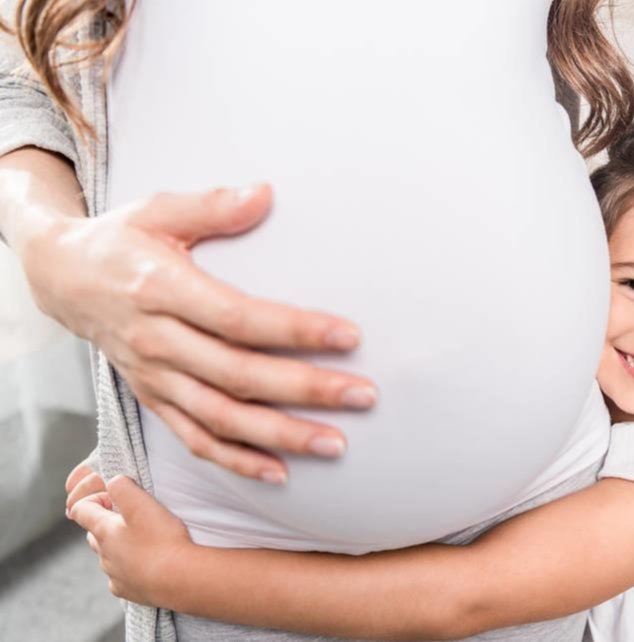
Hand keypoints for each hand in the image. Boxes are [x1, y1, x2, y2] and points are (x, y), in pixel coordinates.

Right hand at [22, 183, 375, 481]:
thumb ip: (213, 206)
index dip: (294, 330)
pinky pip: (195, 438)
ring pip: (222, 418)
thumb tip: (266, 194)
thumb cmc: (121, 240)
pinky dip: (236, 461)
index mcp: (163, 290)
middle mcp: (158, 341)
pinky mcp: (153, 399)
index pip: (239, 318)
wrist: (63, 278)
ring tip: (336, 443)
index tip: (349, 336)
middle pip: (239, 375)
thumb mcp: (158, 210)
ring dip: (281, 435)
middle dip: (306, 388)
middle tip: (364, 395)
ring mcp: (154, 377)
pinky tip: (280, 471)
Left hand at [67, 466, 194, 605]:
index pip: (80, 510)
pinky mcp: (127, 590)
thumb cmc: (162, 539)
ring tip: (146, 541)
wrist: (180, 579)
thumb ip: (122, 486)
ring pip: (108, 556)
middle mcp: (103, 555)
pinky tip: (148, 564)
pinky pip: (121, 576)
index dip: (95, 498)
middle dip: (107, 523)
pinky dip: (129, 568)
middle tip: (133, 518)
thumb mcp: (142, 502)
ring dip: (120, 546)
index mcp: (103, 531)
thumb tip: (113, 482)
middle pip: (94, 534)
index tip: (116, 499)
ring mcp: (114, 575)